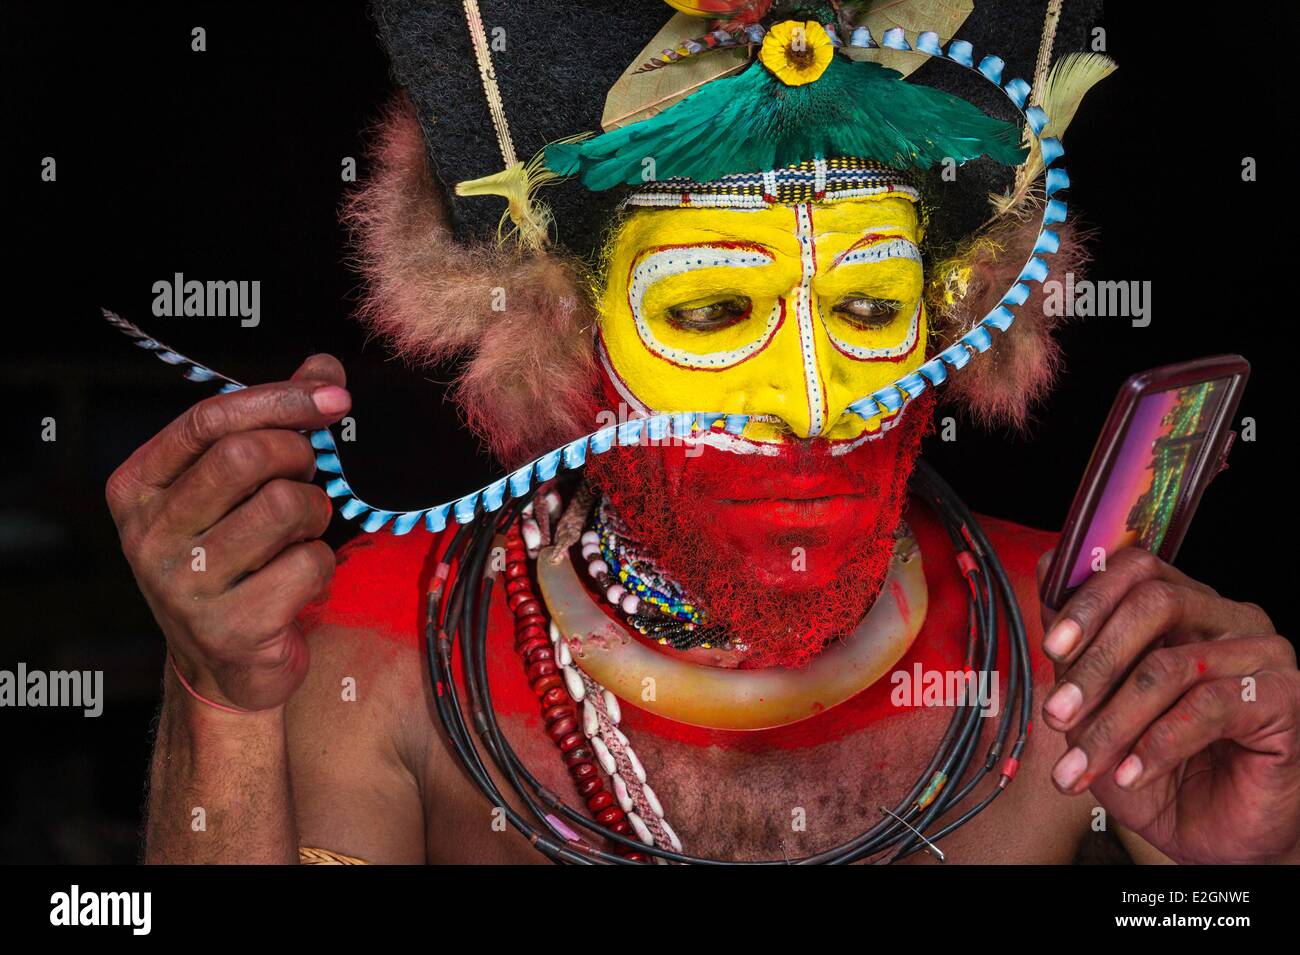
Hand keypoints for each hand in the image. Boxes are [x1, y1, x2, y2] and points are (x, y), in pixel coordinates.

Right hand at [107, 355, 349, 710]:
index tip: (335, 397)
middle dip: (301, 459)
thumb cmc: (236, 558)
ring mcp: (185, 586)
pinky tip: (299, 583)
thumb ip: (275, 423)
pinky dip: (322, 566)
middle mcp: (149, 535)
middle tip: (308, 480)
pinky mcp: (230, 628)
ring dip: (315, 515)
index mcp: (138, 487)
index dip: (281, 399)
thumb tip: (324, 368)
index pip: (209, 418)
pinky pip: (308, 564)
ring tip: (300, 535)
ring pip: (286, 506)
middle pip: (248, 456)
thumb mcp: (237, 488)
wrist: (225, 665)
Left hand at [1036, 547, 1299, 862]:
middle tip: (1057, 714)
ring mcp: (1261, 653)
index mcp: (1183, 604)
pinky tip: (1131, 774)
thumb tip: (1047, 579)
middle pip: (1154, 603)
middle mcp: (1226, 617)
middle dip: (1096, 662)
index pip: (1136, 568)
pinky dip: (1159, 744)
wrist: (1209, 835)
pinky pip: (1210, 707)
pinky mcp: (1284, 697)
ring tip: (1082, 764)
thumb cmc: (1153, 766)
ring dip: (1115, 721)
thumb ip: (1077, 647)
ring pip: (1172, 665)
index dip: (1089, 600)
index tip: (1051, 647)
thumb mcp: (1097, 707)